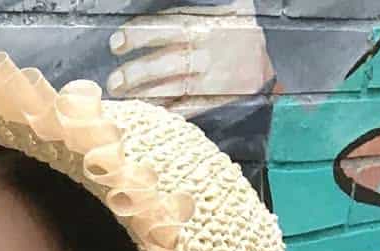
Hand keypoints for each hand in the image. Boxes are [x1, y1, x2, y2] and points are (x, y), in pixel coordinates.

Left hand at [106, 1, 273, 115]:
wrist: (265, 70)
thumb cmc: (240, 37)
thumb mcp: (231, 12)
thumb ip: (202, 6)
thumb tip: (172, 5)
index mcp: (207, 27)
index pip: (168, 28)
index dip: (140, 35)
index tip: (118, 42)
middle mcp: (206, 54)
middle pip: (166, 62)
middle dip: (137, 71)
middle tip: (114, 80)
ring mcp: (209, 81)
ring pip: (171, 88)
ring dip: (144, 94)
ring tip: (122, 96)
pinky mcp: (212, 102)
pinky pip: (183, 109)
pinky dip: (163, 111)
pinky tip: (144, 111)